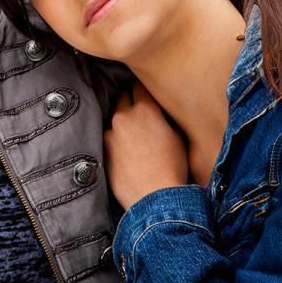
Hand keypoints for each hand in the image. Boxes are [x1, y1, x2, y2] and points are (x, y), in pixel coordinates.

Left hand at [104, 82, 187, 209]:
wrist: (156, 196)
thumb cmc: (174, 167)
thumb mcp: (179, 136)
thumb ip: (164, 117)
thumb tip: (159, 109)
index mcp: (146, 109)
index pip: (139, 86)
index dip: (144, 89)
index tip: (147, 94)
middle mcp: (124, 115)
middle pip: (123, 96)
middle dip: (131, 99)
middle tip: (140, 110)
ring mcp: (110, 132)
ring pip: (115, 117)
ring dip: (123, 121)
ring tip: (135, 135)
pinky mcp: (103, 148)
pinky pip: (109, 136)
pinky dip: (116, 138)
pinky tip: (126, 150)